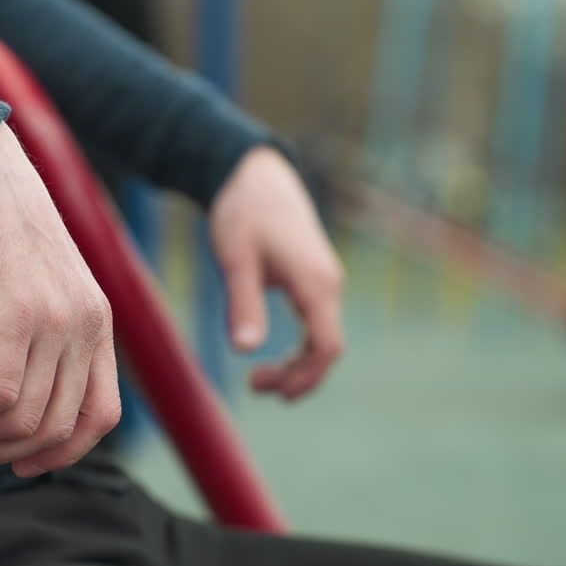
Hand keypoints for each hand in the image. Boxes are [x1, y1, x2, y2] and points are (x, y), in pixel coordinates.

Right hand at [0, 123, 120, 476]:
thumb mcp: (40, 288)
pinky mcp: (16, 315)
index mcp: (98, 324)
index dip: (61, 453)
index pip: (102, 417)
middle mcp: (86, 327)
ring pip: (25, 420)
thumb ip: (49, 337)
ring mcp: (56, 322)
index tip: (18, 460)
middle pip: (58, 430)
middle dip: (4, 450)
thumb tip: (25, 402)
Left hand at [209, 146, 344, 398]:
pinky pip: (316, 323)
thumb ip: (243, 304)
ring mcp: (324, 281)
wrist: (256, 175)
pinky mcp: (313, 278)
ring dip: (298, 364)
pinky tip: (272, 353)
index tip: (268, 390)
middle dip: (298, 376)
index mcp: (316, 282)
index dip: (304, 377)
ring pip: (323, 337)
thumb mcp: (236, 260)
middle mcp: (328, 284)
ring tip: (258, 378)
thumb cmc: (243, 213)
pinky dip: (299, 346)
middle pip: (327, 348)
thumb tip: (245, 350)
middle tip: (255, 386)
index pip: (326, 346)